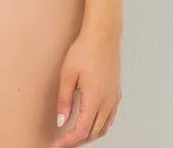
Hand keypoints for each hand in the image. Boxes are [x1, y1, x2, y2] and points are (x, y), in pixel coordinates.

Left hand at [50, 27, 121, 146]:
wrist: (103, 35)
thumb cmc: (84, 50)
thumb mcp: (67, 74)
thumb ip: (64, 100)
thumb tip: (61, 122)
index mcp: (94, 99)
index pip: (81, 131)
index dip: (68, 141)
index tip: (56, 145)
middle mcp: (107, 102)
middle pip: (92, 133)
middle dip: (77, 141)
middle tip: (62, 142)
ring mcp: (114, 98)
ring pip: (103, 127)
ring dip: (89, 135)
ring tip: (73, 135)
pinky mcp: (116, 93)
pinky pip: (109, 117)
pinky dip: (99, 125)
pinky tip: (90, 122)